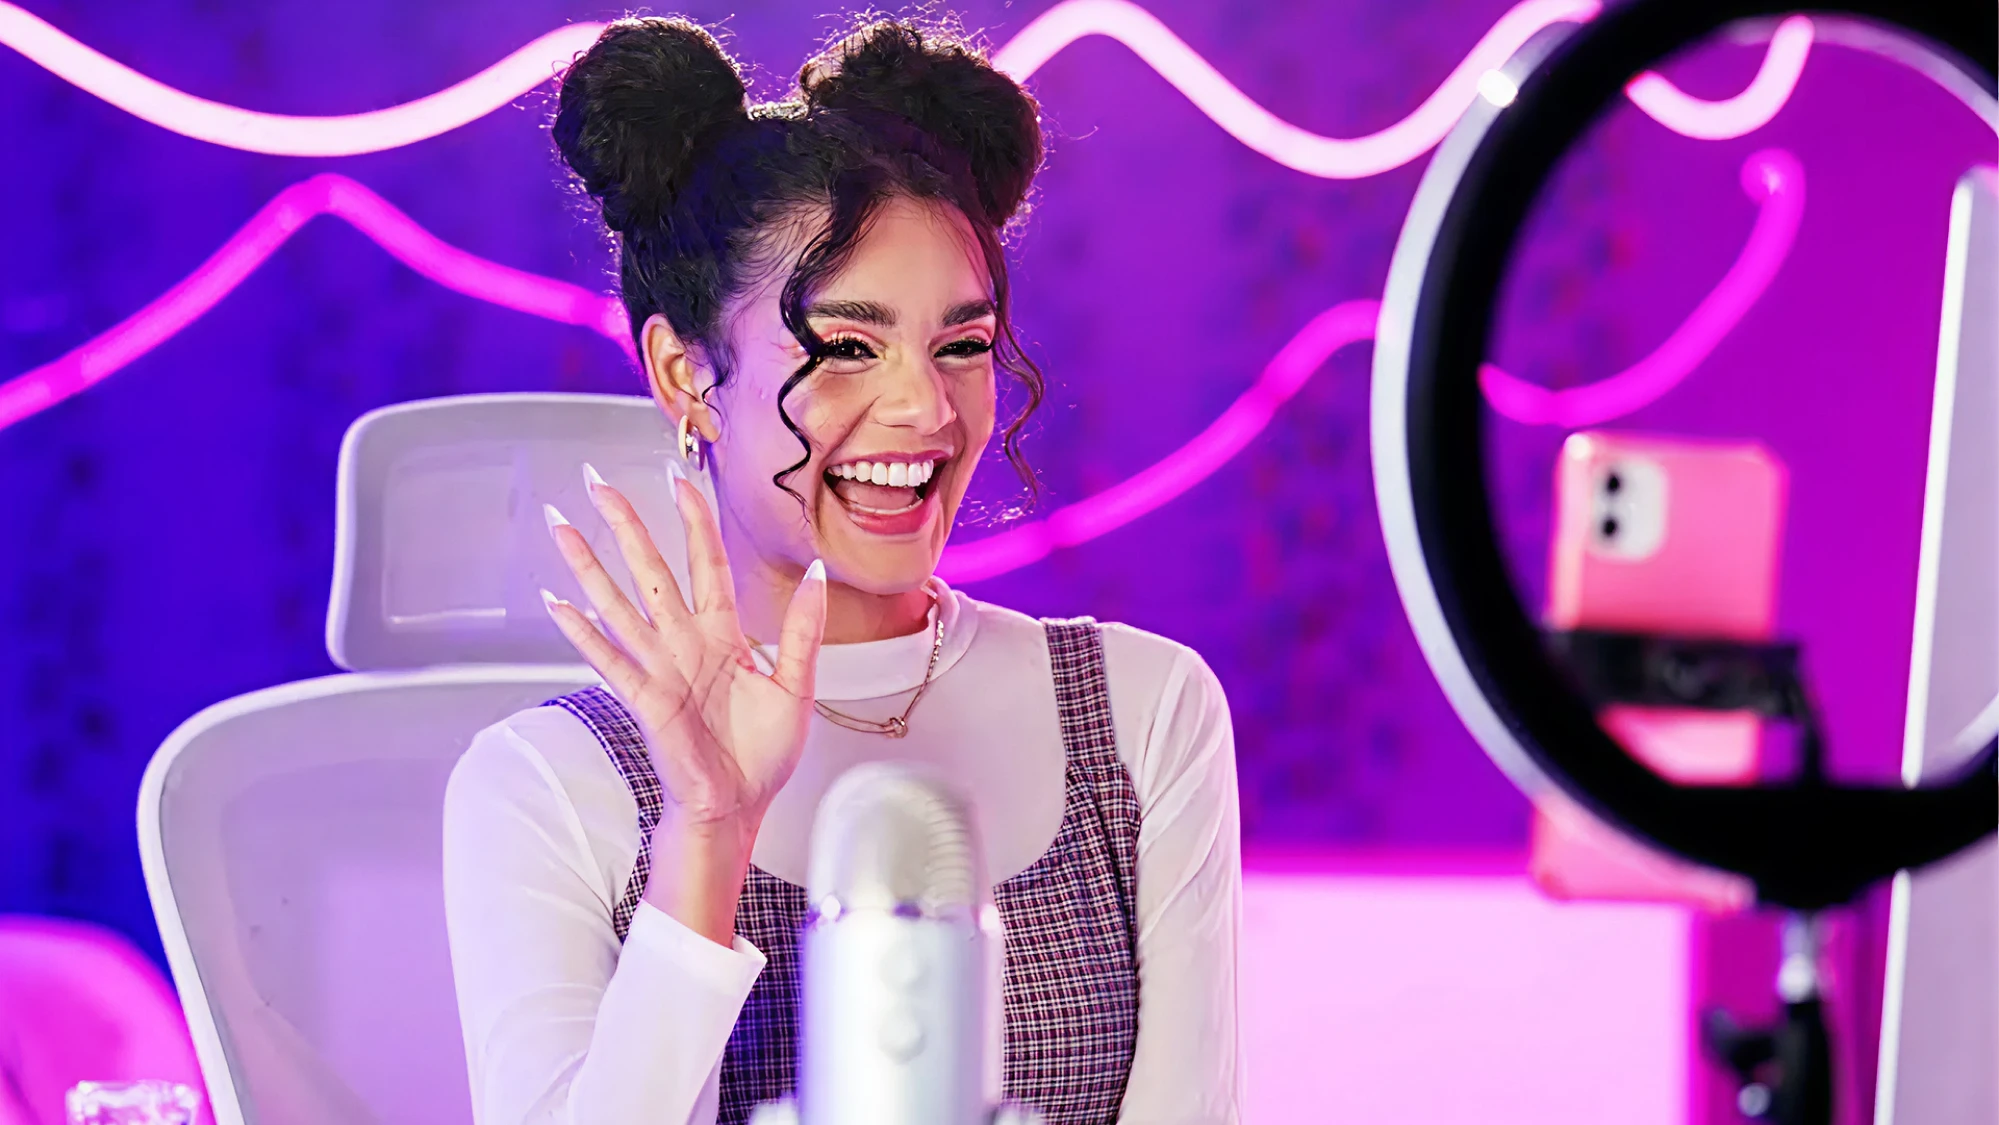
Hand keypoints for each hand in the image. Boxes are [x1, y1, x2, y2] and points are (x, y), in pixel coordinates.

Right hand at [541, 464, 826, 839]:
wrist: (739, 807)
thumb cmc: (762, 754)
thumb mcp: (797, 685)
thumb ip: (804, 629)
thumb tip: (819, 570)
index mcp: (724, 636)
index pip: (706, 563)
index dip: (693, 521)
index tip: (679, 479)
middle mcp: (686, 644)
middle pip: (651, 570)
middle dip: (625, 525)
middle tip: (597, 481)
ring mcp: (661, 669)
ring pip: (619, 604)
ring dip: (588, 565)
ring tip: (560, 525)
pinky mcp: (647, 700)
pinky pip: (610, 659)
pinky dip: (582, 631)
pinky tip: (556, 603)